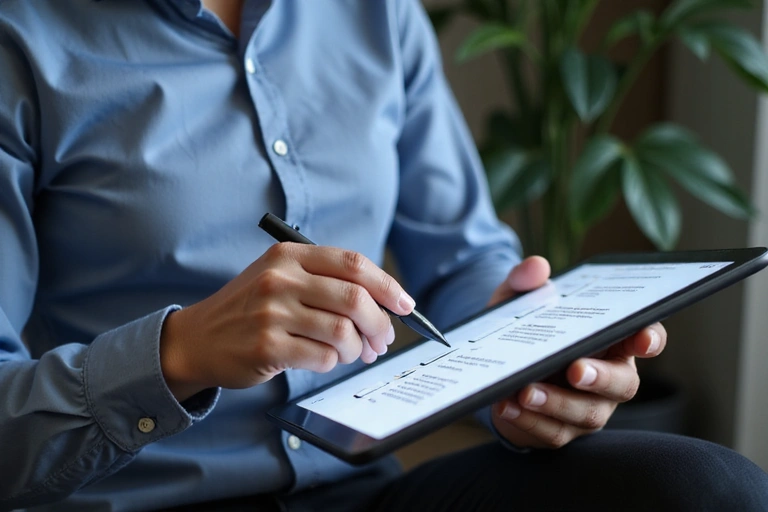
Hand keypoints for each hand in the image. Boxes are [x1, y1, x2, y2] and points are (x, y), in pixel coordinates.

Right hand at [159, 243, 414, 400]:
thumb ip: (326, 281)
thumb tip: (384, 304)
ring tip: (352, 352)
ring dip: (357, 348)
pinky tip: (324, 359)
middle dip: (380, 324)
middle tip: (383, 339)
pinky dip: (333, 362)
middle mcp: (280, 279)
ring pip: (343, 331)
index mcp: (290, 255)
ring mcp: (271, 313)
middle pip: (355, 299)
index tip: (405, 304)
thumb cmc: (250, 308)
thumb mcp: (280, 277)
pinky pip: (322, 357)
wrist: (198, 338)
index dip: (387, 285)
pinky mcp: (266, 346)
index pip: (353, 264)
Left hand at [488, 257, 666, 448]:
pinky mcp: (561, 431)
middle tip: (574, 370)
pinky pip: (552, 432)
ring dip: (556, 403)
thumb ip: (526, 283)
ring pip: (586, 413)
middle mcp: (609, 377)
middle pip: (623, 383)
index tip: (642, 339)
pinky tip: (506, 405)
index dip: (650, 339)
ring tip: (526, 391)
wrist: (500, 371)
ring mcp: (589, 408)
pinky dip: (528, 420)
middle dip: (600, 377)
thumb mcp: (517, 303)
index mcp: (609, 340)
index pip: (645, 337)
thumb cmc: (524, 333)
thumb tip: (536, 267)